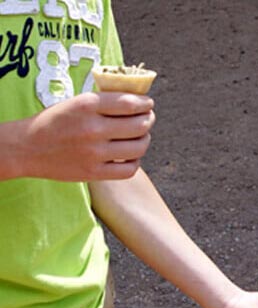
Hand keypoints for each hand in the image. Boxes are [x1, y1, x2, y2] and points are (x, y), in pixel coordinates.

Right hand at [5, 92, 154, 180]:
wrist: (26, 148)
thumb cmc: (56, 121)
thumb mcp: (76, 102)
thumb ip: (106, 102)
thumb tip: (140, 101)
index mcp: (87, 105)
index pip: (130, 103)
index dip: (146, 103)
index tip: (148, 104)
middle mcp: (92, 128)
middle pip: (139, 125)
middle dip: (149, 120)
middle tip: (147, 119)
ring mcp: (93, 153)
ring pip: (139, 147)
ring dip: (145, 140)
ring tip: (140, 136)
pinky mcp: (93, 173)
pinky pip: (129, 168)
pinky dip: (135, 161)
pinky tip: (130, 155)